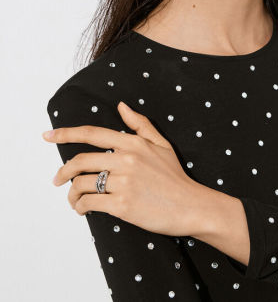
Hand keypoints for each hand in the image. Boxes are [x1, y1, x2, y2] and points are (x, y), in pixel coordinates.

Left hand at [42, 101, 202, 236]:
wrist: (191, 206)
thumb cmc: (175, 176)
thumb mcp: (161, 144)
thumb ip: (140, 124)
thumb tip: (121, 106)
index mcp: (133, 143)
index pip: (92, 134)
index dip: (66, 133)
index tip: (48, 135)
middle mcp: (126, 159)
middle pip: (80, 161)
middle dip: (63, 171)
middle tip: (57, 179)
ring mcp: (124, 182)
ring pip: (82, 184)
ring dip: (72, 194)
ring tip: (74, 199)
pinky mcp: (122, 205)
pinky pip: (90, 203)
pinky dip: (80, 207)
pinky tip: (82, 209)